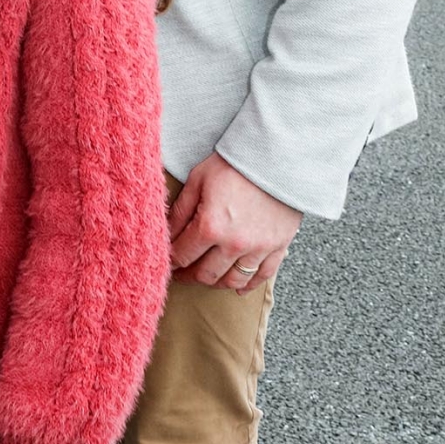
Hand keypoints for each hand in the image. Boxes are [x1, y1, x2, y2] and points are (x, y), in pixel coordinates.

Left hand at [168, 153, 300, 292]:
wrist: (276, 155)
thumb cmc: (234, 163)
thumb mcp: (198, 180)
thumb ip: (180, 211)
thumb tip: (166, 234)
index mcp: (210, 226)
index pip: (182, 256)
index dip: (170, 263)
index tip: (166, 263)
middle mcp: (234, 243)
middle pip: (205, 274)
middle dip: (189, 276)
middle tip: (182, 273)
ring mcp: (259, 248)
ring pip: (233, 280)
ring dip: (216, 283)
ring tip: (207, 277)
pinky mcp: (278, 246)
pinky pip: (263, 276)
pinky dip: (249, 285)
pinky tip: (238, 288)